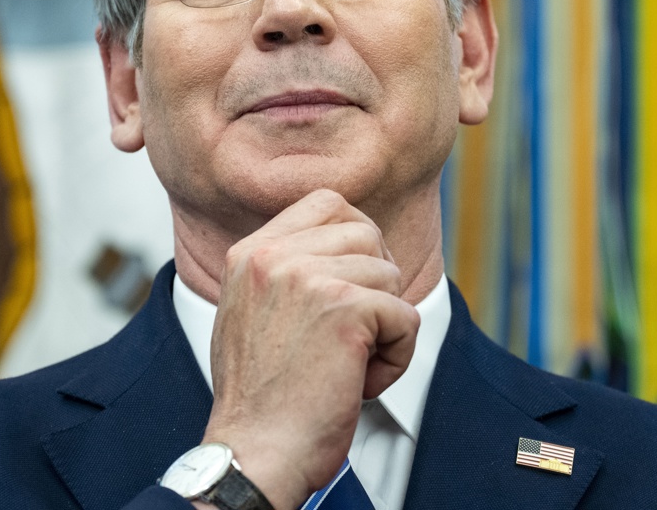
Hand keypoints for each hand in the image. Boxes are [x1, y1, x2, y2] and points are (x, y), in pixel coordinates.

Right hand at [198, 189, 419, 509]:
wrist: (254, 451)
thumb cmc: (259, 398)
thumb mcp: (250, 312)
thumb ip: (283, 271)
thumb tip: (341, 247)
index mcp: (250, 253)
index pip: (327, 204)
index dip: (356, 238)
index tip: (353, 283)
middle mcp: (274, 257)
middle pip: (367, 233)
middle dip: (376, 283)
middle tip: (353, 332)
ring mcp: (309, 278)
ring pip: (390, 276)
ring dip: (384, 326)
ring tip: (348, 364)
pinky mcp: (346, 310)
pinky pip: (406, 317)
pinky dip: (396, 357)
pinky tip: (360, 382)